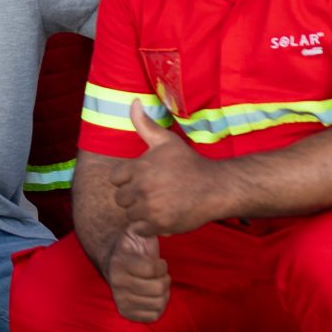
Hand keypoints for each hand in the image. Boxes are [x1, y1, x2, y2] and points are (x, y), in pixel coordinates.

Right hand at [108, 225, 171, 323]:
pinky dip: (158, 305)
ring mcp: (120, 299)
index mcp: (120, 262)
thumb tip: (165, 230)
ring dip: (163, 293)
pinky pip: (153, 315)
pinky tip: (152, 295)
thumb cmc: (134, 247)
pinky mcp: (126, 312)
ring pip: (158, 303)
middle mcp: (116, 282)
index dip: (161, 266)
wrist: (116, 264)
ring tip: (156, 284)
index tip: (159, 262)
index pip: (151, 270)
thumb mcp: (137, 232)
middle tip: (160, 275)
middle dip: (164, 280)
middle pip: (157, 289)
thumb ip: (148, 226)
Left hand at [110, 101, 222, 234]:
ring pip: (129, 215)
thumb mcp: (166, 140)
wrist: (215, 187)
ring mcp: (150, 208)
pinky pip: (139, 229)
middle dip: (133, 197)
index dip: (128, 179)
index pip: (115, 179)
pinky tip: (161, 217)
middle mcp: (142, 188)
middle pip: (120, 199)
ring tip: (157, 205)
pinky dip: (147, 226)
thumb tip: (133, 102)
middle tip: (152, 193)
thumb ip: (144, 124)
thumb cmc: (189, 163)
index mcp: (139, 167)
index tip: (144, 179)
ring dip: (139, 213)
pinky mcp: (159, 225)